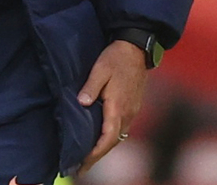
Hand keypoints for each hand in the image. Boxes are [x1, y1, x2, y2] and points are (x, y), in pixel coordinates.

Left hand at [76, 39, 147, 172]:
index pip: (107, 137)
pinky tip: (100, 140)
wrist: (136, 49)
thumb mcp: (100, 69)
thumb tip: (82, 103)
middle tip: (80, 168)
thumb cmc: (115, 58)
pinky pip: (120, 128)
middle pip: (112, 142)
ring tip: (87, 159)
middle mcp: (127, 113)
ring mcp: (131, 111)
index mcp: (118, 106)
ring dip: (103, 149)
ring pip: (117, 137)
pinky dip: (109, 139)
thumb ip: (91, 87)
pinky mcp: (132, 107)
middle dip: (97, 157)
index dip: (95, 153)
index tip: (83, 163)